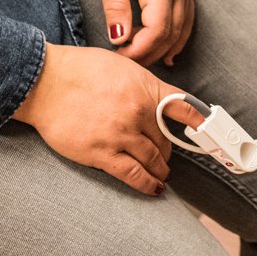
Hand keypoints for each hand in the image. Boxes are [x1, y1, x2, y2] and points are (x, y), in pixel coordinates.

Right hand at [12, 43, 205, 195]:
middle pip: (166, 140)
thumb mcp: (123, 67)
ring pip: (153, 159)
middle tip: (167, 157)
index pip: (185, 109)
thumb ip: (144, 85)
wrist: (45, 82)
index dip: (202, 124)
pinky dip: (147, 184)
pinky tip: (154, 189)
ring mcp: (122, 134)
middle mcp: (139, 111)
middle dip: (168, 151)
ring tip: (162, 175)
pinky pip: (133, 174)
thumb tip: (159, 100)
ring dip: (160, 170)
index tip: (211, 135)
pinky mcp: (102, 153)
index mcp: (147, 88)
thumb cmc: (80, 70)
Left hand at [88, 0, 195, 66]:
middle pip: (172, 33)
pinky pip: (187, 19)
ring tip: (140, 58)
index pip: (158, 29)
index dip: (140, 49)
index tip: (119, 56)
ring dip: (163, 48)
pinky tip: (165, 51)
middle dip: (150, 53)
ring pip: (183, 30)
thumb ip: (115, 6)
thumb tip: (119, 39)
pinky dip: (176, 38)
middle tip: (125, 62)